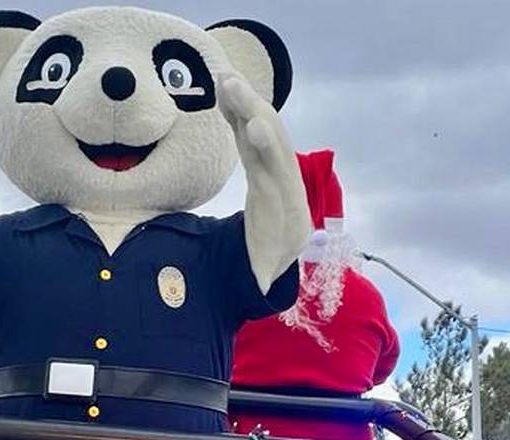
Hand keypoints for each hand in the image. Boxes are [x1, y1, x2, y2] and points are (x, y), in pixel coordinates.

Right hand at [215, 72, 307, 290]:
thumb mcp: (265, 273)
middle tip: (231, 84)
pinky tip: (223, 89)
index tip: (257, 128)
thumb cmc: (267, 263)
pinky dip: (236, 109)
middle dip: (251, 110)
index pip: (276, 172)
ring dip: (243, 102)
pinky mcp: (259, 154)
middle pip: (271, 139)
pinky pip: (249, 128)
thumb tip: (261, 291)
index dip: (268, 150)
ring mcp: (273, 163)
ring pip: (262, 127)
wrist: (282, 250)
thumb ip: (263, 279)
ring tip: (224, 78)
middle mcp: (284, 178)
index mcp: (286, 205)